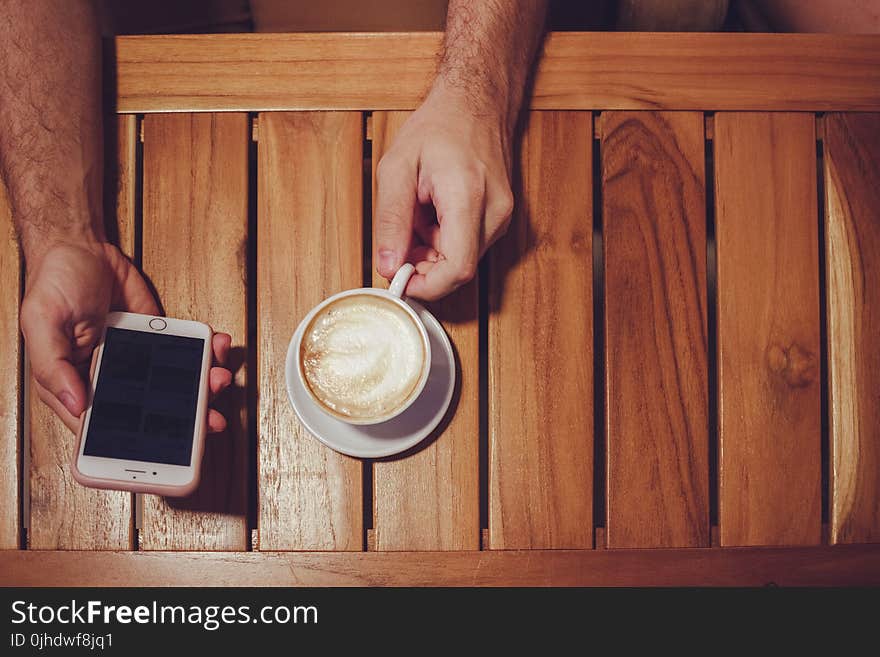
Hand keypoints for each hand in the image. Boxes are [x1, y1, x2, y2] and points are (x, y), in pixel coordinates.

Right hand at [20, 241, 232, 432]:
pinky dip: (207, 352)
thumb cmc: (54, 285)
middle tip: (211, 419)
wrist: (82, 246)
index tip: (168, 454)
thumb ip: (54, 366)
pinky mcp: (159, 338)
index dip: (136, 446)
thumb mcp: (42, 323)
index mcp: (77, 386)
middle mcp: (111, 379)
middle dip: (186, 418)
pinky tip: (218, 346)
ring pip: (176, 385)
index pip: (107, 429)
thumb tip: (77, 406)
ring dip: (202, 385)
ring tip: (218, 377)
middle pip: (152, 412)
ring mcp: (139, 361)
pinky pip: (187, 351)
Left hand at [374, 85, 514, 299]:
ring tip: (419, 213)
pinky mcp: (500, 218)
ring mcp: (502, 217)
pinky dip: (444, 240)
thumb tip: (388, 265)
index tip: (401, 282)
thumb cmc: (438, 128)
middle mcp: (494, 213)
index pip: (456, 269)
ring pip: (462, 260)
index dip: (426, 287)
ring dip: (432, 250)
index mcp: (468, 197)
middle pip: (457, 269)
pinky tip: (434, 212)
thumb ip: (391, 221)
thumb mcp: (396, 168)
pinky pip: (468, 246)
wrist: (474, 103)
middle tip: (401, 237)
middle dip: (423, 265)